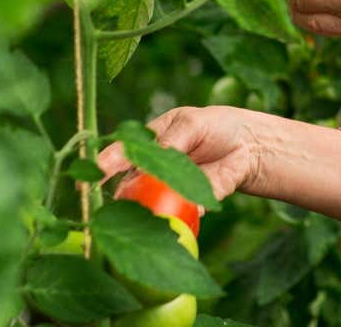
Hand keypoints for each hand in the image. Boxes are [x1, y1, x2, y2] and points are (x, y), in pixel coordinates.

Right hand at [97, 106, 260, 211]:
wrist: (248, 145)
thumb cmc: (214, 126)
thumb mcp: (192, 124)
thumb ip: (172, 141)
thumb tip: (154, 158)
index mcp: (147, 143)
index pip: (120, 154)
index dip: (103, 165)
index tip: (92, 175)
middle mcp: (152, 170)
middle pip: (130, 187)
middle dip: (122, 197)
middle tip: (118, 203)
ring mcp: (168, 190)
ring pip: (152, 205)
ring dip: (149, 211)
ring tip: (150, 212)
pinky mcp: (191, 205)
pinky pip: (181, 214)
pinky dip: (181, 216)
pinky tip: (184, 215)